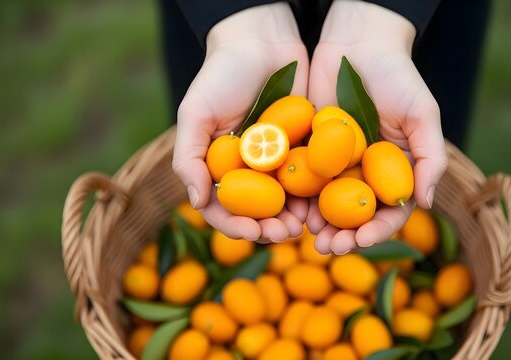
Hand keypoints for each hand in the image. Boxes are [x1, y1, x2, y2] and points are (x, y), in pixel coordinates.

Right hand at [173, 3, 308, 242]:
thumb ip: (189, 156)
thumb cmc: (221, 74)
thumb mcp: (195, 111)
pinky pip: (310, 180)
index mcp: (218, 167)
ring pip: (285, 204)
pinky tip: (321, 207)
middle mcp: (247, 171)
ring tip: (303, 227)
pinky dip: (314, 198)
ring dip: (293, 220)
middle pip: (256, 213)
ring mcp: (277, 163)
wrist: (262, 41)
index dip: (233, 225)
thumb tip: (196, 201)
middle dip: (268, 229)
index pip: (222, 207)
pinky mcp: (305, 150)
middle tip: (284, 234)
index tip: (250, 231)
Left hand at [306, 1, 447, 253]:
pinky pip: (303, 181)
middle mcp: (365, 173)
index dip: (378, 231)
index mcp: (393, 171)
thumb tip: (424, 203)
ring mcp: (335, 164)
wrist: (358, 43)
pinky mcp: (308, 150)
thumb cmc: (397, 75)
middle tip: (330, 248)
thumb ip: (429, 157)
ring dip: (319, 226)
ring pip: (327, 206)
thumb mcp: (422, 113)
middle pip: (355, 217)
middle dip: (344, 237)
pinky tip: (291, 211)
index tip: (362, 241)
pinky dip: (298, 200)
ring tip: (310, 239)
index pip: (389, 211)